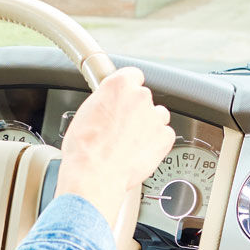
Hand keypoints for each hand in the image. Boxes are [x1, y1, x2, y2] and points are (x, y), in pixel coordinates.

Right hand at [55, 67, 174, 226]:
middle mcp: (140, 96)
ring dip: (148, 125)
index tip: (125, 97)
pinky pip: (165, 135)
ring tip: (131, 141)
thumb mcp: (85, 111)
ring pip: (157, 115)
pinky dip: (157, 142)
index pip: (133, 75)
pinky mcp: (164, 137)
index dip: (128, 88)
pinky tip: (140, 150)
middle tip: (122, 126)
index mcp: (119, 85)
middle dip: (136, 110)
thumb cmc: (84, 147)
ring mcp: (154, 116)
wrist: (94, 174)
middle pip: (144, 97)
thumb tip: (108, 103)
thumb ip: (105, 100)